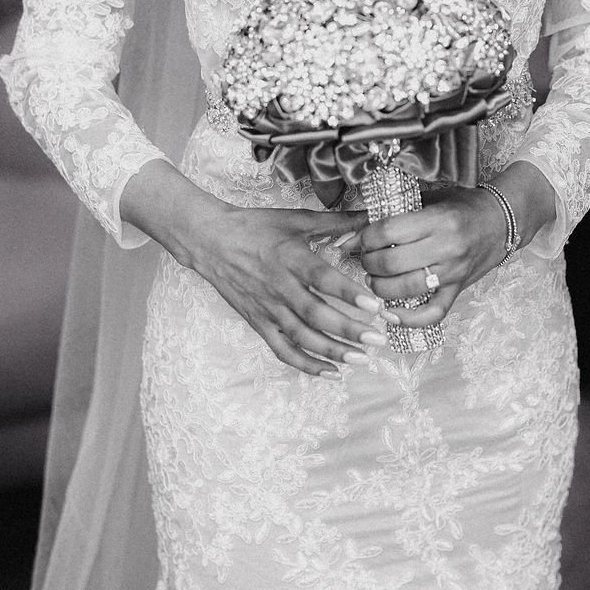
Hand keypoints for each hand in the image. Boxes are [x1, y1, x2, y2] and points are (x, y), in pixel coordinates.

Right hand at [189, 203, 395, 376]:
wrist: (211, 241)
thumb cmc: (256, 227)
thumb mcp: (295, 219)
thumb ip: (334, 222)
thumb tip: (369, 217)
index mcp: (290, 258)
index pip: (322, 279)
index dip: (348, 293)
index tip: (375, 306)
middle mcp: (279, 287)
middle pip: (316, 315)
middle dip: (349, 330)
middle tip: (377, 339)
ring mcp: (268, 308)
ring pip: (302, 337)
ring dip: (332, 351)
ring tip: (361, 359)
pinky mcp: (259, 323)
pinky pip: (282, 350)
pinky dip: (306, 364)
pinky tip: (330, 372)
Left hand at [356, 186, 507, 332]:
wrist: (501, 220)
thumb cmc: (462, 205)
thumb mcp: (428, 200)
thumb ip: (390, 217)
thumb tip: (346, 238)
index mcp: (438, 219)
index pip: (388, 231)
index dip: (365, 237)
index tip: (360, 240)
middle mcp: (446, 247)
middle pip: (392, 262)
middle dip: (368, 263)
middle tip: (366, 259)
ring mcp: (453, 272)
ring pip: (406, 288)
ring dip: (380, 287)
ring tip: (375, 279)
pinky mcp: (458, 290)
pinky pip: (431, 313)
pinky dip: (407, 319)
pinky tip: (389, 314)